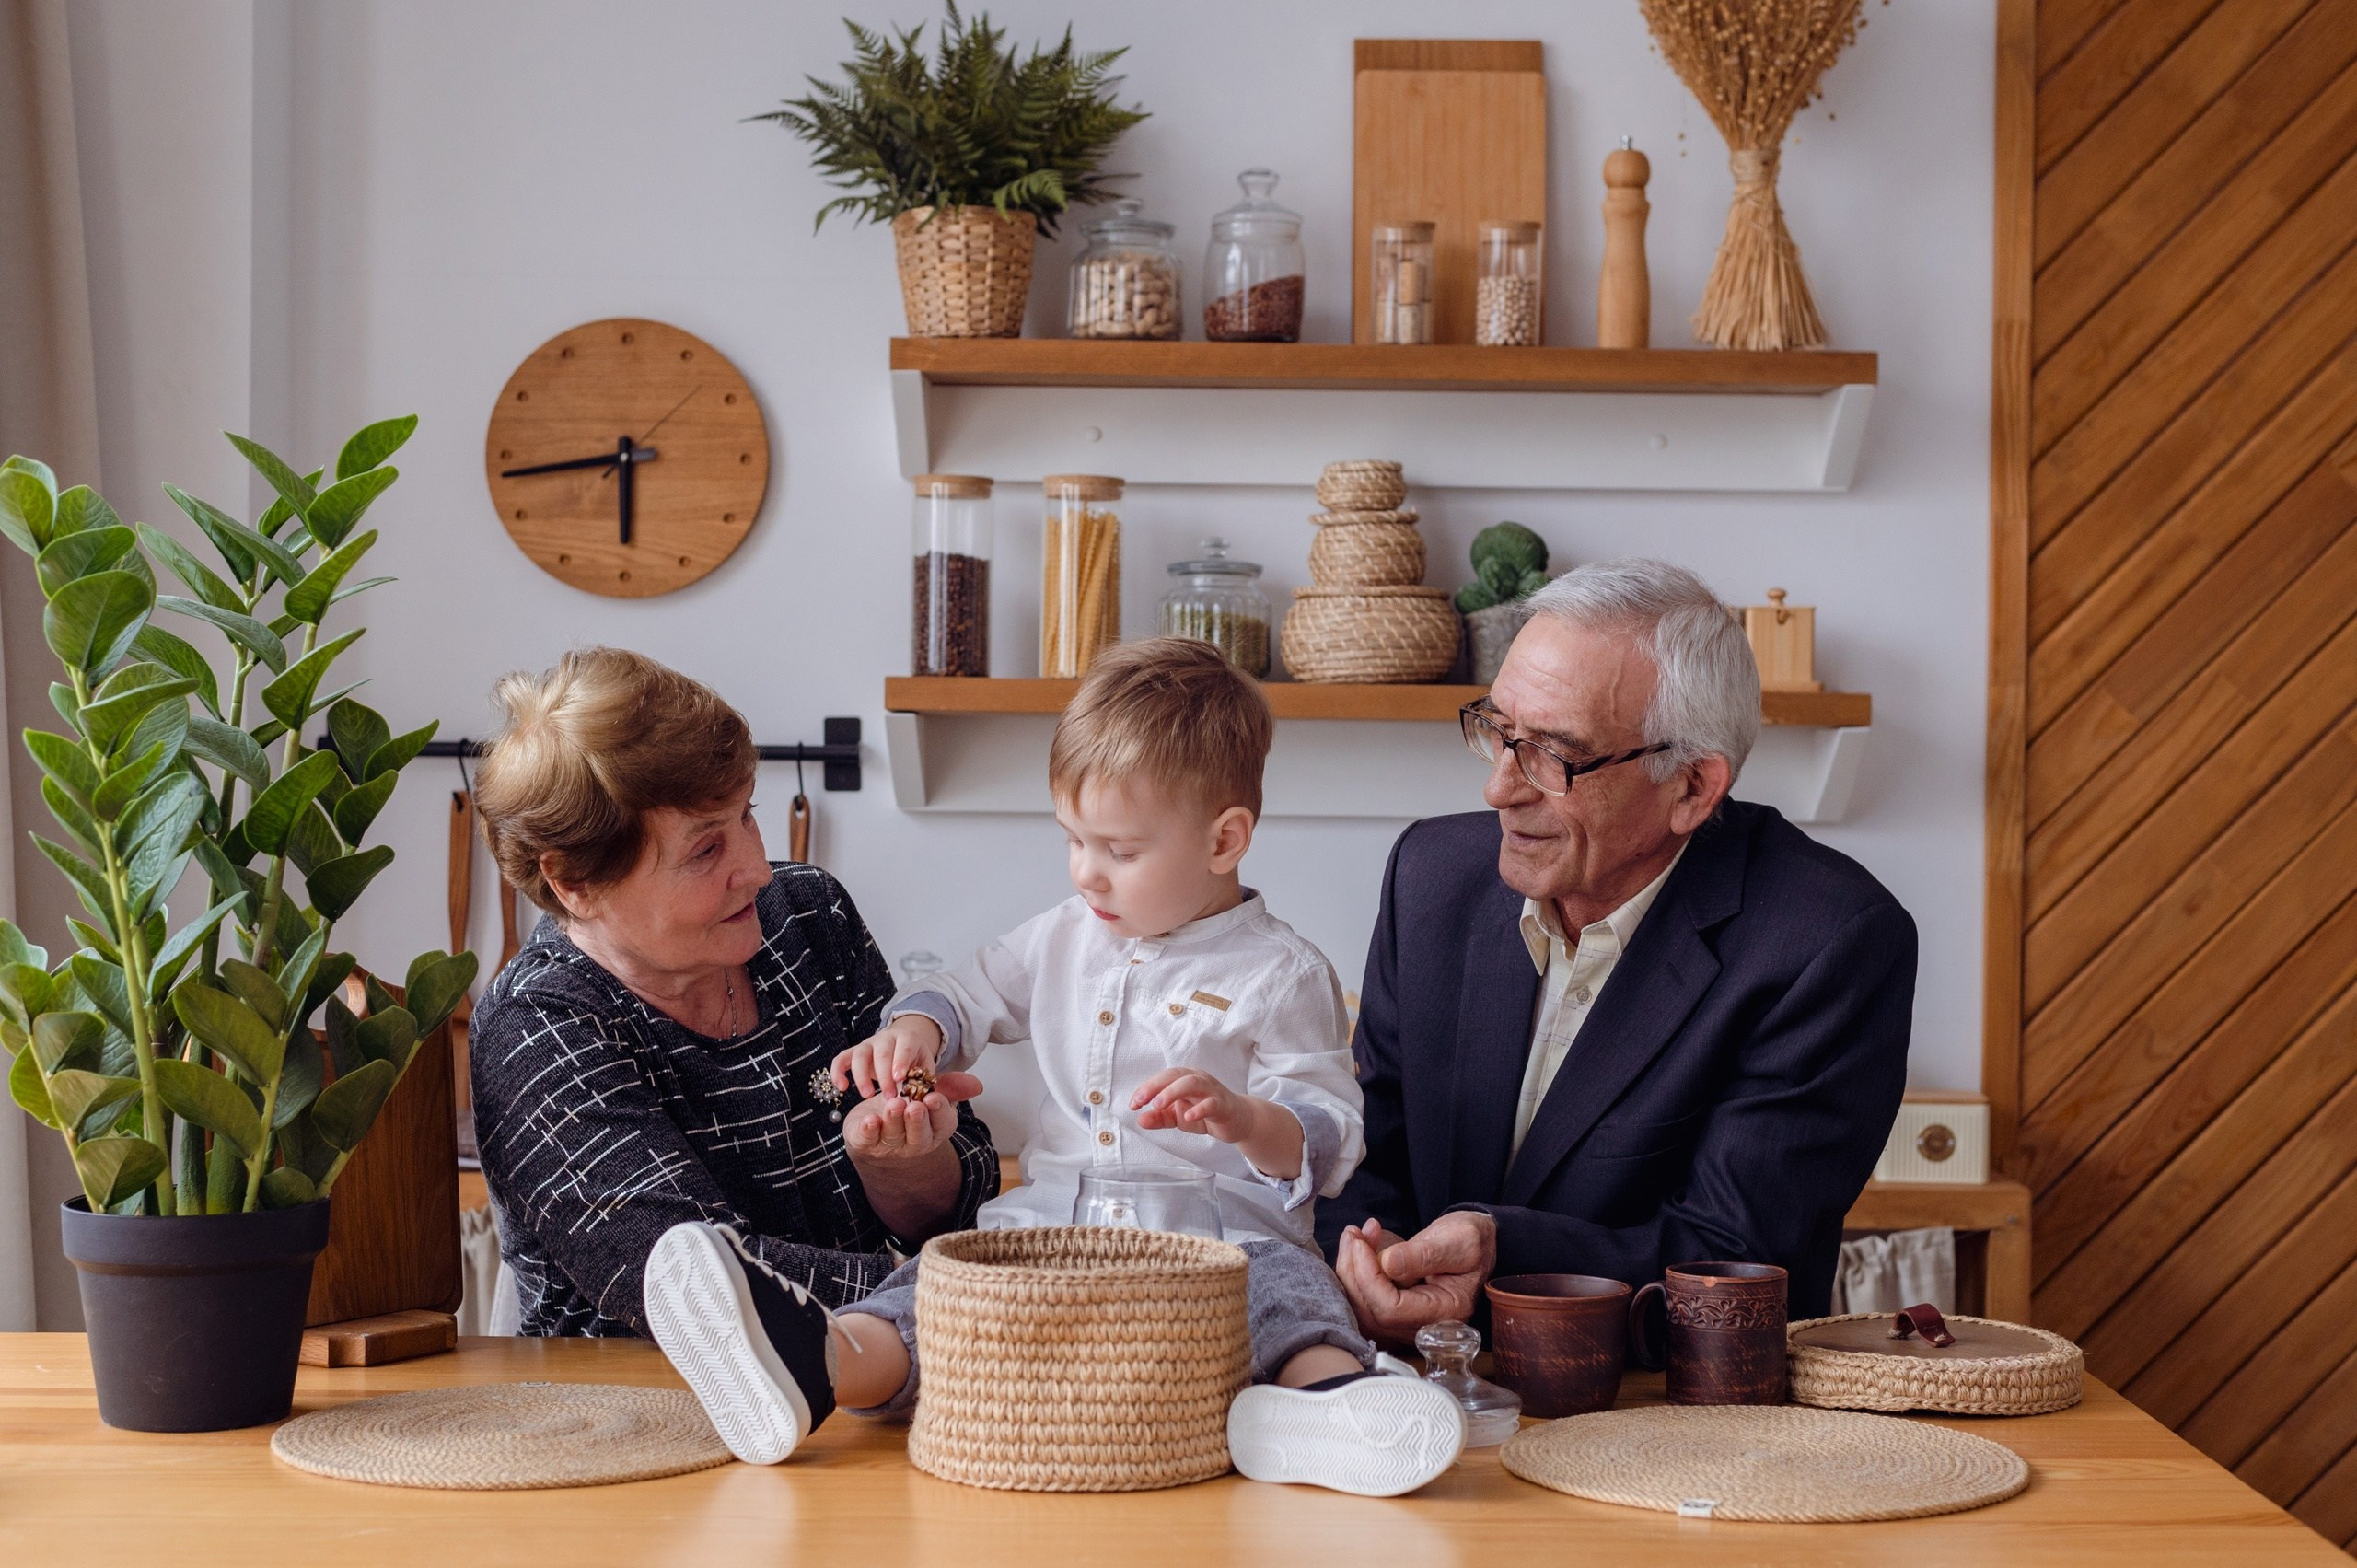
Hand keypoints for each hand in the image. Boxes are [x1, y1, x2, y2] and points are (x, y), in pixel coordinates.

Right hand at [834, 1014, 943, 1099]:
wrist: (902, 1048)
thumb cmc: (915, 1064)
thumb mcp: (927, 1070)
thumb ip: (931, 1082)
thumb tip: (937, 1096)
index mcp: (908, 1038)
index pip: (905, 1046)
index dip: (901, 1061)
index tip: (900, 1078)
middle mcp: (886, 1038)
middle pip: (881, 1052)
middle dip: (884, 1075)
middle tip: (889, 1097)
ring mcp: (868, 1044)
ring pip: (860, 1054)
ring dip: (862, 1075)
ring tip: (867, 1095)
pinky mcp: (853, 1053)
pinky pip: (841, 1058)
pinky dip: (838, 1071)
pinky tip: (842, 1087)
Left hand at [841, 1069, 982, 1163]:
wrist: (874, 1120)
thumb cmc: (906, 1105)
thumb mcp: (929, 1092)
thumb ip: (951, 1086)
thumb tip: (977, 1086)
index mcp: (935, 1130)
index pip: (942, 1124)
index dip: (939, 1111)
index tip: (933, 1097)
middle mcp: (915, 1142)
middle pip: (919, 1135)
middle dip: (917, 1121)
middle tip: (914, 1106)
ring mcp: (890, 1146)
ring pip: (893, 1135)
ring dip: (893, 1120)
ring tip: (893, 1105)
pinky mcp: (867, 1145)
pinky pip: (868, 1140)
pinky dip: (869, 1130)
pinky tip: (869, 1120)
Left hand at [1130, 1066, 1256, 1142]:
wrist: (1237, 1120)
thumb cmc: (1205, 1113)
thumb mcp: (1177, 1117)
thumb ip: (1158, 1118)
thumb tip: (1140, 1120)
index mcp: (1184, 1078)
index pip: (1162, 1078)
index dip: (1146, 1088)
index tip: (1133, 1104)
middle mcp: (1198, 1079)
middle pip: (1175, 1075)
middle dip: (1155, 1086)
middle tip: (1140, 1102)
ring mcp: (1212, 1090)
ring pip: (1192, 1083)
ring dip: (1172, 1092)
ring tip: (1158, 1105)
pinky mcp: (1223, 1105)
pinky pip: (1211, 1103)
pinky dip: (1199, 1109)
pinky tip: (1188, 1117)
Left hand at [1334, 1211, 1495, 1346]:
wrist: (1473, 1245)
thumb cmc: (1471, 1241)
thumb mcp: (1458, 1240)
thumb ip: (1424, 1254)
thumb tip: (1388, 1263)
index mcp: (1445, 1312)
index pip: (1392, 1309)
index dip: (1369, 1278)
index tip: (1361, 1244)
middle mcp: (1423, 1326)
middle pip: (1370, 1314)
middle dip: (1353, 1272)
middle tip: (1353, 1235)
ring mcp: (1406, 1323)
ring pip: (1360, 1310)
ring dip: (1349, 1271)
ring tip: (1356, 1236)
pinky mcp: (1392, 1312)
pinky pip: (1362, 1301)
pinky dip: (1353, 1273)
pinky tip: (1361, 1246)